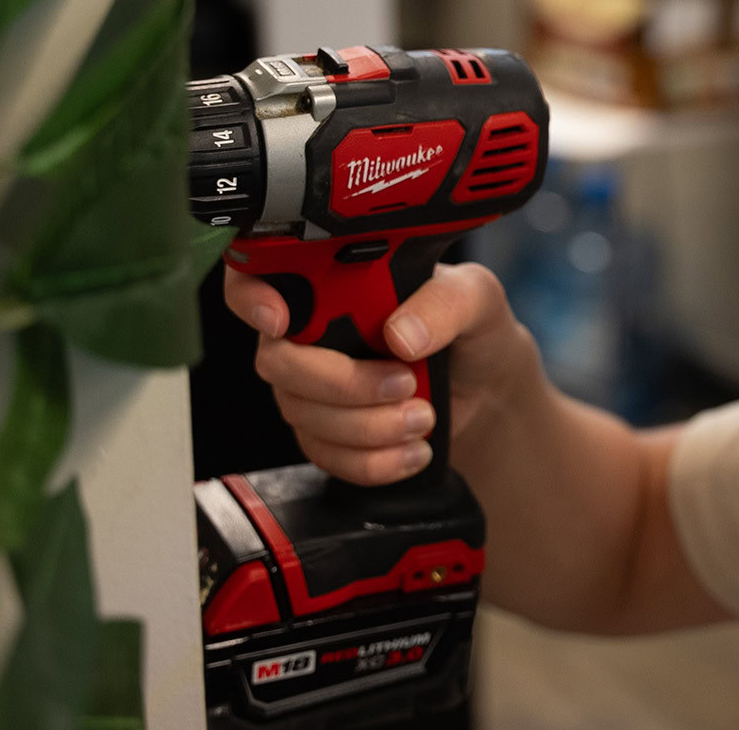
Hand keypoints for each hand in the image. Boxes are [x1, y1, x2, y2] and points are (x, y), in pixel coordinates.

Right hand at [224, 261, 543, 485]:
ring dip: (368, 427)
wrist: (487, 394)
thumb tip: (401, 333)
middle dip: (343, 383)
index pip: (260, 277)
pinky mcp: (324, 435)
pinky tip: (411, 451)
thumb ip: (445, 303)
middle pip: (278, 361)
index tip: (280, 320)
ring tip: (423, 417)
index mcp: (337, 281)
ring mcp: (311, 387)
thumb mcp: (476, 299)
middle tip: (404, 383)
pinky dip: (373, 461)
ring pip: (303, 415)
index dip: (251, 297)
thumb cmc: (473, 332)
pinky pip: (325, 457)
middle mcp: (312, 332)